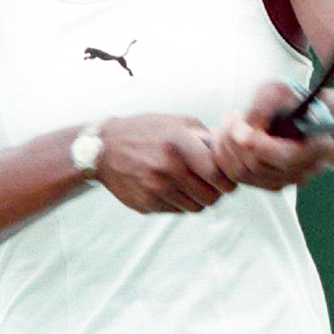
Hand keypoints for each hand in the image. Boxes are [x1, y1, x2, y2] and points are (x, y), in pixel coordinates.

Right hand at [98, 115, 236, 213]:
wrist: (103, 148)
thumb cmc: (145, 131)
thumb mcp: (177, 122)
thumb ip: (206, 137)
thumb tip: (230, 153)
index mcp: (179, 144)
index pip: (218, 174)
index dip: (228, 181)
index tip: (228, 180)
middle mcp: (168, 168)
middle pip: (210, 197)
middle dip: (216, 193)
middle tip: (213, 186)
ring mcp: (155, 189)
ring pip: (195, 208)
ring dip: (198, 199)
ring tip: (191, 185)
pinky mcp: (146, 204)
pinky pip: (176, 211)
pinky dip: (179, 203)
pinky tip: (171, 188)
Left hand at [212, 83, 333, 189]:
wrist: (292, 113)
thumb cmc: (288, 100)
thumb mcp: (279, 91)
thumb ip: (265, 104)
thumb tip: (248, 127)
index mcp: (320, 147)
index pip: (286, 158)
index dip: (257, 144)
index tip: (238, 123)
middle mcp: (306, 170)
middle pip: (259, 166)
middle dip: (235, 140)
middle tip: (230, 117)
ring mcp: (287, 181)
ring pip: (244, 174)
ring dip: (226, 147)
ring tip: (226, 124)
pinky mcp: (268, 184)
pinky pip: (237, 178)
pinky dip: (224, 158)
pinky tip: (223, 138)